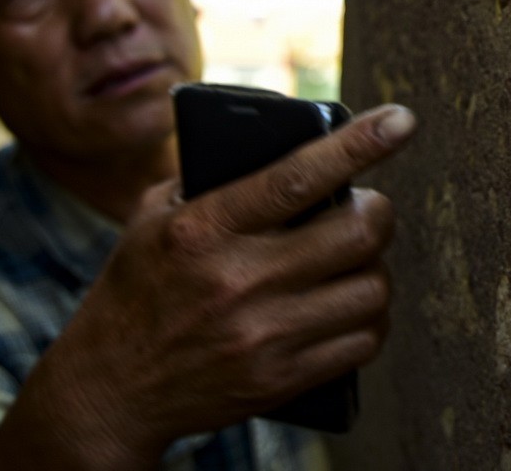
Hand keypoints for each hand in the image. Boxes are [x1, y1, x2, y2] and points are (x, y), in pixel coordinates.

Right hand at [0, 103, 415, 470]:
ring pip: (371, 288)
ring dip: (375, 268)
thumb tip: (284, 139)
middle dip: (378, 211)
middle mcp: (238, 280)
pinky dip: (368, 318)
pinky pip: (362, 341)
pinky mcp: (280, 379)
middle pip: (357, 232)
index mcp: (205, 228)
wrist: (109, 391)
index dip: (358, 144)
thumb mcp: (154, 217)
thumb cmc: (137, 289)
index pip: (298, 177)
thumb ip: (212, 176)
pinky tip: (349, 306)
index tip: (400, 120)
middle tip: (368, 208)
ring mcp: (263, 335)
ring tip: (356, 261)